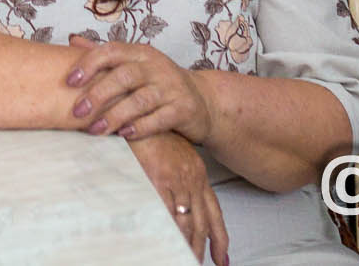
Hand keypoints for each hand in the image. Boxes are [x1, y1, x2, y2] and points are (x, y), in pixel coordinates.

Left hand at [66, 34, 215, 142]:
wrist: (203, 101)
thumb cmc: (160, 83)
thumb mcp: (136, 64)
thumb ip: (106, 56)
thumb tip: (72, 41)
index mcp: (141, 53)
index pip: (112, 51)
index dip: (89, 64)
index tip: (69, 82)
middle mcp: (157, 66)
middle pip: (124, 76)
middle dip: (98, 94)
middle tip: (77, 112)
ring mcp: (172, 87)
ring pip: (140, 99)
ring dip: (115, 115)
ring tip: (95, 129)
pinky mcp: (183, 109)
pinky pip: (159, 118)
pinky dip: (140, 127)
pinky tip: (124, 135)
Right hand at [127, 131, 228, 264]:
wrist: (136, 108)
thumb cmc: (149, 131)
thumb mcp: (171, 155)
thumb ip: (177, 179)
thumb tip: (177, 203)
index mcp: (197, 173)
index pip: (214, 213)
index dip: (219, 238)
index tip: (222, 257)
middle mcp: (192, 178)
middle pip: (202, 222)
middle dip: (201, 247)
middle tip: (198, 263)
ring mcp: (176, 178)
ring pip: (186, 221)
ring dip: (185, 244)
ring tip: (181, 259)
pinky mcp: (158, 177)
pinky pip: (165, 211)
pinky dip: (167, 230)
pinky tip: (166, 241)